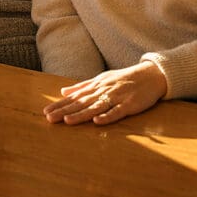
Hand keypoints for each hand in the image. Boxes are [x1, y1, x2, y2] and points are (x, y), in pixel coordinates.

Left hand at [43, 62, 167, 125]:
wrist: (150, 75)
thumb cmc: (124, 79)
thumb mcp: (101, 79)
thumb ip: (82, 86)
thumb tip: (63, 91)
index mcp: (96, 86)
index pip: (75, 97)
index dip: (60, 104)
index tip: (46, 111)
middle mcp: (103, 91)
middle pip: (81, 102)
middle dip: (65, 111)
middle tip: (49, 118)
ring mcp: (116, 97)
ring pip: (95, 107)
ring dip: (81, 114)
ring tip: (67, 121)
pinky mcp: (129, 105)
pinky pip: (116, 111)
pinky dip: (107, 116)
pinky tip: (97, 121)